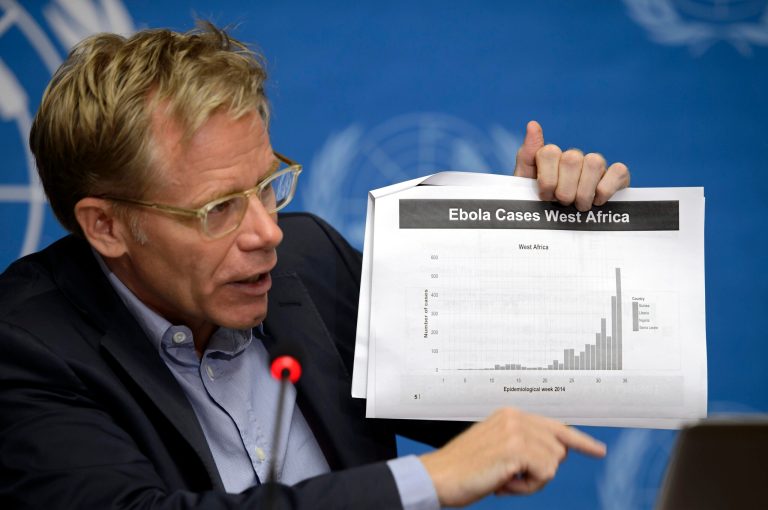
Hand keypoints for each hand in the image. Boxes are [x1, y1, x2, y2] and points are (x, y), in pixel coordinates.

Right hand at [419, 408, 605, 506]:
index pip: (555, 426)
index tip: (598, 450)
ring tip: (502, 479)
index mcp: (510, 414)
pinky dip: (527, 488)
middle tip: (509, 477)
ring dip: (531, 481)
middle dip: (540, 471)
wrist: (439, 476)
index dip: (580, 441)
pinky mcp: (517, 448)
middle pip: (559, 450)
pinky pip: (544, 475)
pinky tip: (502, 483)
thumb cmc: (463, 468)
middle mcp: (516, 417)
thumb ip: (523, 443)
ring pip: (553, 464)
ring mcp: (517, 431)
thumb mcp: (496, 448)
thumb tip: (556, 454)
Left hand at [514, 121, 629, 210]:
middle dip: (564, 190)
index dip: (546, 179)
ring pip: (594, 163)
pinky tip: (598, 202)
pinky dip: (607, 189)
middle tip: (562, 204)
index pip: (549, 152)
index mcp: (551, 157)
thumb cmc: (542, 206)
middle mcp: (574, 158)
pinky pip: (618, 171)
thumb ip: (527, 156)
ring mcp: (596, 165)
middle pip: (571, 159)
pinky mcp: (617, 176)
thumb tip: (532, 124)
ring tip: (579, 207)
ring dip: (585, 192)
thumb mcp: (525, 186)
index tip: (544, 196)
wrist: (559, 228)